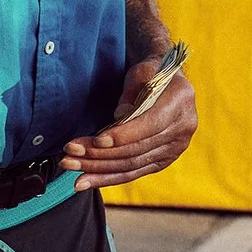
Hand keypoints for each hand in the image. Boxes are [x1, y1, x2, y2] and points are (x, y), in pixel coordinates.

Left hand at [59, 57, 196, 189]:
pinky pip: (133, 172)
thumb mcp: (139, 71)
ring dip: (97, 169)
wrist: (165, 82)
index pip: (150, 125)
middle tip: (68, 156)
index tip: (96, 140)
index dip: (123, 135)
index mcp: (180, 102)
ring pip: (132, 165)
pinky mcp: (163, 161)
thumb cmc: (148, 73)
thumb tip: (119, 117)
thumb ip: (131, 92)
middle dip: (99, 155)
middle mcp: (183, 129)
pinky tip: (85, 179)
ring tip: (69, 167)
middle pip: (136, 150)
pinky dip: (107, 177)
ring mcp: (175, 148)